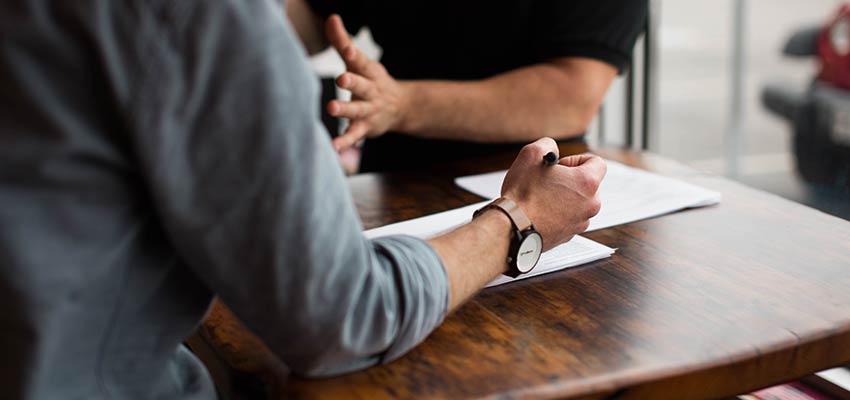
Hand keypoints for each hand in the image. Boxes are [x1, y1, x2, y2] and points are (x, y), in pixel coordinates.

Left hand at [325, 15, 409, 150]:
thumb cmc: (371, 80)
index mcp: (368, 72)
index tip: (346, 49)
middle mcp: (370, 90)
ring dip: (346, 110)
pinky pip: (355, 135)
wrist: (400, 107)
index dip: (353, 53)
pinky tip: (334, 146)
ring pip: (357, 110)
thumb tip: (332, 17)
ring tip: (332, 108)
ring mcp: (369, 110)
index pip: (361, 61)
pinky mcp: (365, 127)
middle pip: (362, 85)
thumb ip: (342, 41)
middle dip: (353, 81)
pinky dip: (345, 141)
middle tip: (342, 78)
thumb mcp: (359, 61)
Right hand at [500, 138, 605, 249]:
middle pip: (588, 184)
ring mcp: (581, 222)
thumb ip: (548, 144)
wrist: (512, 227)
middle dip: (570, 180)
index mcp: (586, 183)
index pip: (597, 162)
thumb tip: (552, 150)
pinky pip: (569, 218)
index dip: (577, 160)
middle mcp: (590, 204)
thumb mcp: (531, 154)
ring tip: (542, 197)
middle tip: (548, 181)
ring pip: (578, 203)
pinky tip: (540, 211)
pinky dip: (558, 213)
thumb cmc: (522, 195)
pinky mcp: (569, 235)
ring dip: (564, 197)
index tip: (561, 166)